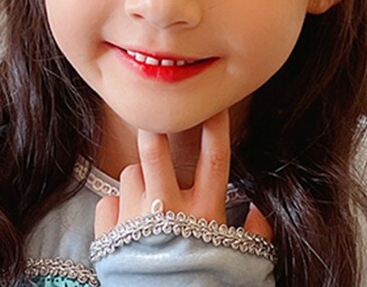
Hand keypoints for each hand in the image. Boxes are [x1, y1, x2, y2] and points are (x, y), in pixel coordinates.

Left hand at [94, 109, 271, 239]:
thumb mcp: (238, 264)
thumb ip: (254, 234)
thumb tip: (258, 209)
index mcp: (205, 214)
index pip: (214, 158)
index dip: (216, 126)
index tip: (213, 103)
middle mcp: (169, 212)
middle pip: (156, 152)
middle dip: (153, 128)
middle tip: (153, 120)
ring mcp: (135, 223)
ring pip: (131, 173)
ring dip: (138, 180)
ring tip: (147, 202)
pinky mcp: (108, 238)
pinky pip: (108, 201)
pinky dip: (115, 208)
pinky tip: (126, 224)